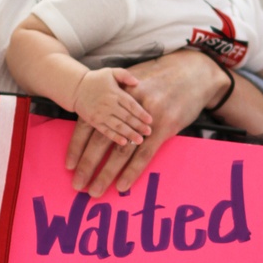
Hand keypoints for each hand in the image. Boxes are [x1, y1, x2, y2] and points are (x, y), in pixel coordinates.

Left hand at [64, 49, 262, 193]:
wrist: (194, 72)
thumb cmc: (161, 77)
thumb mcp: (134, 80)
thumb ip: (116, 97)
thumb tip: (97, 118)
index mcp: (115, 95)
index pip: (88, 123)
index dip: (77, 145)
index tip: (69, 165)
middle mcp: (126, 105)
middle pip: (101, 139)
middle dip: (87, 165)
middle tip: (78, 185)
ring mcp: (146, 118)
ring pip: (120, 150)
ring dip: (106, 174)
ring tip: (95, 191)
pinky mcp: (165, 127)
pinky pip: (143, 154)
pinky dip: (131, 172)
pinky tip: (121, 186)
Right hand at [71, 67, 151, 146]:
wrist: (75, 88)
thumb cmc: (96, 79)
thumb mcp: (110, 72)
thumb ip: (125, 75)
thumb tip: (137, 82)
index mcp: (115, 93)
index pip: (131, 105)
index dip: (141, 113)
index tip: (150, 120)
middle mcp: (109, 104)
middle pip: (127, 117)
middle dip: (139, 125)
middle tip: (149, 132)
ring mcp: (101, 114)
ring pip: (118, 126)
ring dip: (130, 134)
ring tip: (140, 140)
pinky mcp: (94, 121)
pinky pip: (106, 131)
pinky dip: (115, 137)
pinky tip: (124, 142)